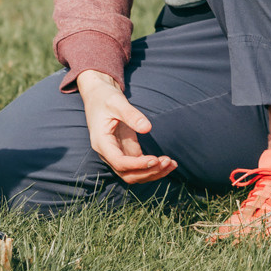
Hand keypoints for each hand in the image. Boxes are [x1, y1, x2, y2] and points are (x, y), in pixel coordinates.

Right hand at [76, 69, 175, 183]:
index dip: (137, 165)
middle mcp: (108, 153)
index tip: (155, 159)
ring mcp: (117, 154)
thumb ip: (131, 115)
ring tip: (172, 164)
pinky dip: (153, 167)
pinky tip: (168, 162)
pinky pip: (140, 166)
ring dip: (153, 173)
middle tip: (167, 161)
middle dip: (148, 172)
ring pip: (135, 174)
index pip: (119, 163)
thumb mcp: (116, 102)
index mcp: (101, 143)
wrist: (99, 96)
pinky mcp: (126, 151)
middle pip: (128, 174)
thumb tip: (148, 128)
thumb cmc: (105, 97)